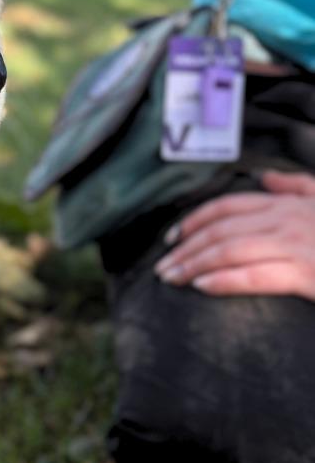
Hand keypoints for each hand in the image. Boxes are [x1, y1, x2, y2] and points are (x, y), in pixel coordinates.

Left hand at [155, 171, 314, 299]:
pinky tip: (202, 286)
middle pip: (219, 231)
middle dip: (184, 249)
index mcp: (285, 205)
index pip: (225, 208)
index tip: (170, 238)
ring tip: (171, 278)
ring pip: (229, 251)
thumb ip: (295, 186)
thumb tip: (265, 177)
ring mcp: (295, 245)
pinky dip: (225, 280)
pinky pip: (256, 276)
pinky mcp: (307, 274)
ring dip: (194, 265)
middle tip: (161, 266)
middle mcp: (285, 221)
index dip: (192, 221)